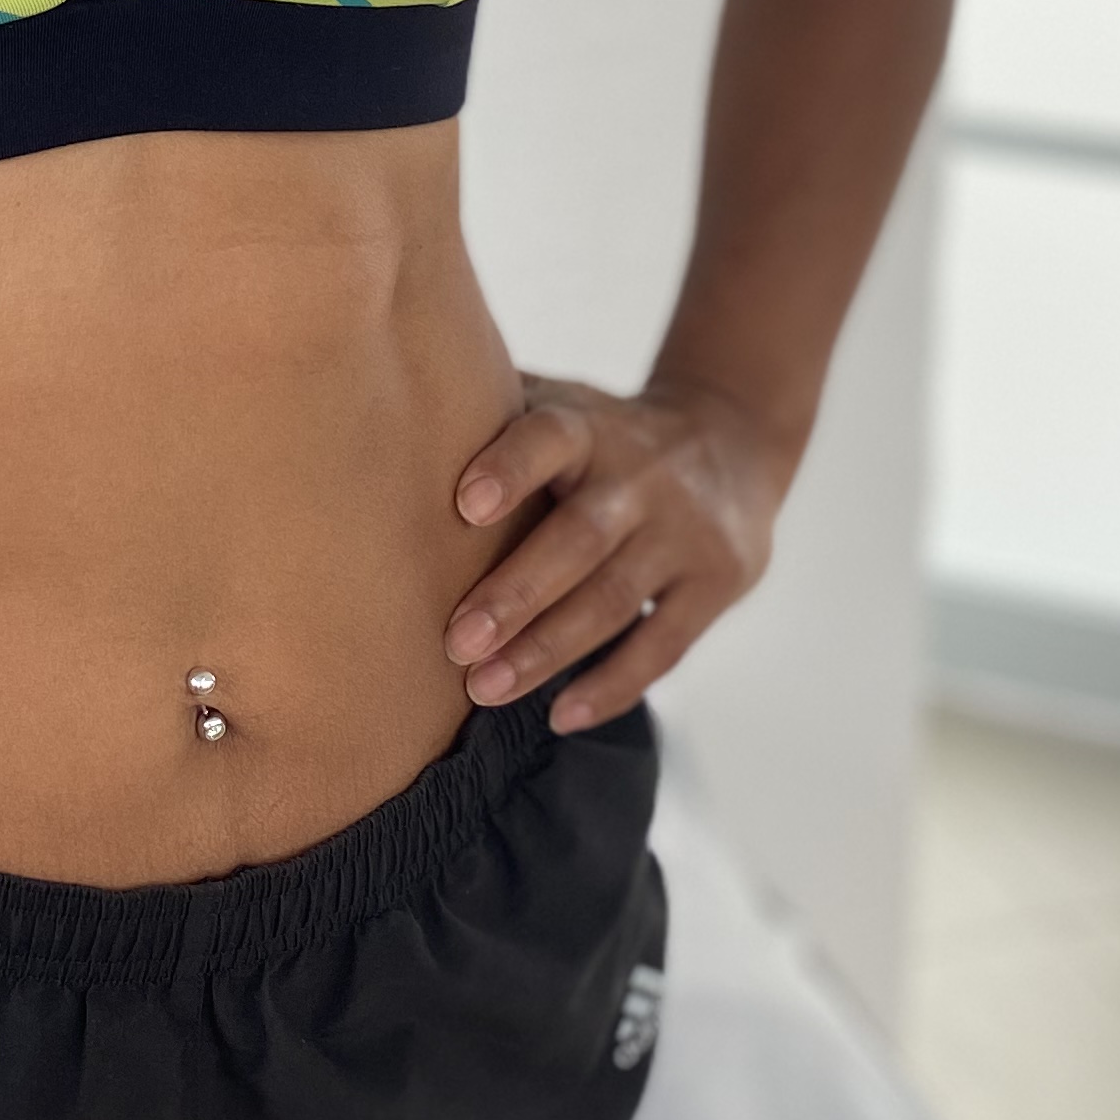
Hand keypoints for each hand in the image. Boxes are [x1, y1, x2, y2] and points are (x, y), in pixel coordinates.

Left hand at [442, 372, 787, 728]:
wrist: (734, 442)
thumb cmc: (606, 436)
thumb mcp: (565, 405)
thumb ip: (496, 413)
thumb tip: (384, 414)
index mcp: (593, 427)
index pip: (552, 436)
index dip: (510, 467)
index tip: (462, 504)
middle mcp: (644, 476)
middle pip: (581, 536)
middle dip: (516, 593)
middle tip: (455, 642)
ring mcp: (686, 533)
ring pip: (615, 598)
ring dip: (548, 649)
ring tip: (485, 688)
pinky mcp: (719, 583)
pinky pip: (665, 645)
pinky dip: (613, 685)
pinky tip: (561, 714)